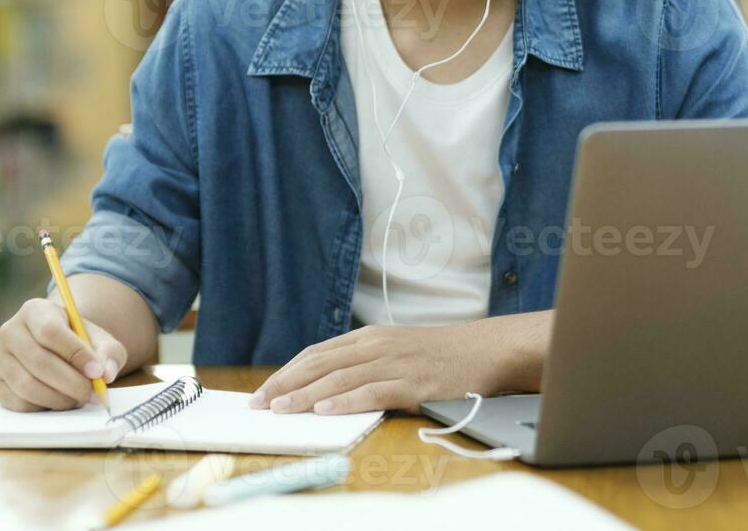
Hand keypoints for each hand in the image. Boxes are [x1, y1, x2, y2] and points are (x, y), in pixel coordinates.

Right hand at [0, 298, 126, 411]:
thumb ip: (109, 352)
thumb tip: (107, 373)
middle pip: (39, 362)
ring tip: (81, 398)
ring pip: (28, 385)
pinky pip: (19, 403)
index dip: (75, 354)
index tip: (97, 372)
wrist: (57, 348)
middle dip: (71, 383)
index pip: (51, 332)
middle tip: (94, 394)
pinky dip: (44, 407)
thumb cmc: (79, 341)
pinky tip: (61, 401)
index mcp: (35, 310)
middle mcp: (10, 331)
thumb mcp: (100, 339)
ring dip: (60, 398)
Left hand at [250, 312, 551, 414]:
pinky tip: (325, 410)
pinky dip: (345, 401)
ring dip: (306, 395)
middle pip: (321, 364)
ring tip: (281, 409)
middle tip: (259, 404)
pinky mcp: (413, 382)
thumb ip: (366, 360)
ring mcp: (395, 362)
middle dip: (286, 384)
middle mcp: (378, 344)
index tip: (263, 390)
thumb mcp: (398, 348)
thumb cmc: (442, 354)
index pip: (318, 353)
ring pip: (340, 378)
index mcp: (371, 336)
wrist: (487, 349)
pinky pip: (372, 392)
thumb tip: (328, 384)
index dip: (288, 371)